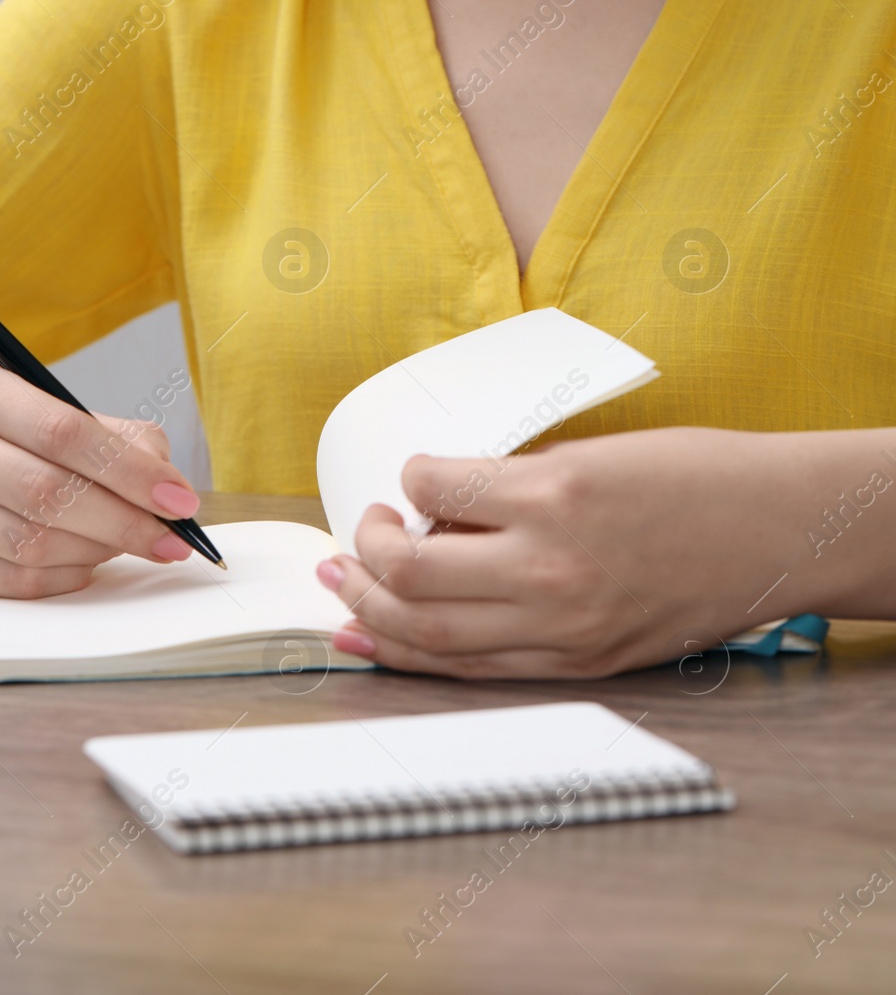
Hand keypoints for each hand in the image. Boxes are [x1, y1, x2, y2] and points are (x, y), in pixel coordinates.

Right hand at [0, 365, 200, 596]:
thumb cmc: (10, 441)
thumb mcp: (57, 414)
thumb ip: (121, 441)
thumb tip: (171, 491)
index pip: (64, 433)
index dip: (130, 472)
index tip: (180, 500)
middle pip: (48, 493)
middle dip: (124, 522)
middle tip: (171, 539)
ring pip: (33, 544)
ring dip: (97, 551)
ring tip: (123, 543)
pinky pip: (16, 582)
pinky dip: (67, 576)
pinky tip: (85, 561)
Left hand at [315, 427, 824, 677]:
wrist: (779, 531)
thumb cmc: (693, 478)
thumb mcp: (591, 455)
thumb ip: (509, 484)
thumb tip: (432, 506)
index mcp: (555, 494)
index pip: (432, 487)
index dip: (406, 478)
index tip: (409, 477)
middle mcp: (551, 567)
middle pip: (411, 573)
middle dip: (363, 550)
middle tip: (354, 534)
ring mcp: (563, 626)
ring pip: (428, 632)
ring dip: (368, 607)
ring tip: (342, 583)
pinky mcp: (575, 664)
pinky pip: (470, 667)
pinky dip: (407, 655)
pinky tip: (368, 637)